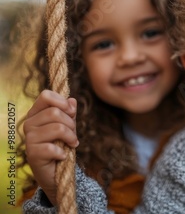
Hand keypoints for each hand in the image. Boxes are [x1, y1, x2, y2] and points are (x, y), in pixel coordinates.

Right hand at [23, 90, 78, 206]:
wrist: (56, 172)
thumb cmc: (61, 144)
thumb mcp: (68, 125)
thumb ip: (69, 113)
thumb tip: (72, 100)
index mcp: (36, 113)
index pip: (46, 95)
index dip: (62, 101)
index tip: (71, 112)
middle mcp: (29, 124)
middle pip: (55, 112)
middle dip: (71, 124)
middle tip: (73, 135)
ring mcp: (29, 139)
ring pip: (57, 128)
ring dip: (70, 137)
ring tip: (71, 144)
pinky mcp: (32, 154)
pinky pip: (54, 147)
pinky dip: (64, 152)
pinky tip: (62, 156)